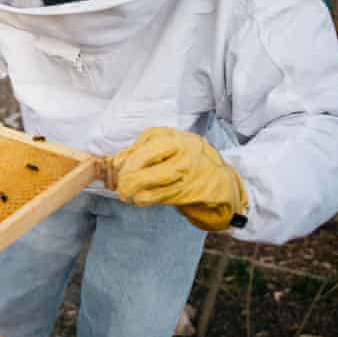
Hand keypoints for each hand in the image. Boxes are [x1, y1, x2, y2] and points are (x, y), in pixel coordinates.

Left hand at [106, 127, 247, 230]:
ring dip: (134, 188)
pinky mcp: (191, 191)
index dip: (129, 152)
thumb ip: (142, 151)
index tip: (117, 165)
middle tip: (119, 184)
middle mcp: (186, 151)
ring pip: (155, 177)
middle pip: (150, 157)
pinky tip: (138, 199)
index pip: (149, 137)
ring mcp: (189, 171)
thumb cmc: (187, 163)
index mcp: (179, 137)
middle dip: (129, 172)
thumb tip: (117, 162)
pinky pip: (162, 195)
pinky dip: (145, 198)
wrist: (220, 183)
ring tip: (125, 194)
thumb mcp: (168, 150)